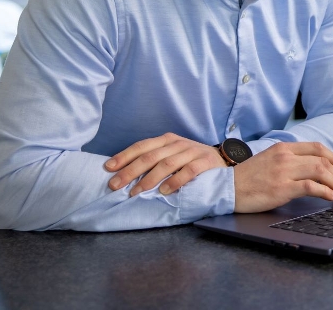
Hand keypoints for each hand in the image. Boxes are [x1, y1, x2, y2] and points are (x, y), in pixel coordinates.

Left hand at [104, 132, 224, 196]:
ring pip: (166, 164)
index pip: (142, 146)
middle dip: (130, 171)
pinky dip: (174, 182)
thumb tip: (126, 172)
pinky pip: (187, 172)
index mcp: (167, 140)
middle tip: (115, 185)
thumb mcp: (173, 155)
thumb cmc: (192, 161)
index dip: (124, 156)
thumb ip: (155, 160)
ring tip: (135, 191)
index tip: (108, 167)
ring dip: (148, 179)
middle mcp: (178, 143)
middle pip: (150, 156)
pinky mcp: (205, 162)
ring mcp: (192, 152)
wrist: (224, 162)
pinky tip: (163, 191)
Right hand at [233, 141, 332, 212]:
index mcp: (283, 148)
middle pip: (323, 160)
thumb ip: (288, 158)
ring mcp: (284, 172)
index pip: (317, 147)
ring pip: (320, 171)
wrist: (226, 188)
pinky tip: (329, 197)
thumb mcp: (269, 159)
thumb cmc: (247, 177)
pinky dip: (325, 192)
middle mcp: (285, 157)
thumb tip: (309, 165)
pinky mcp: (282, 189)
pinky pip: (312, 187)